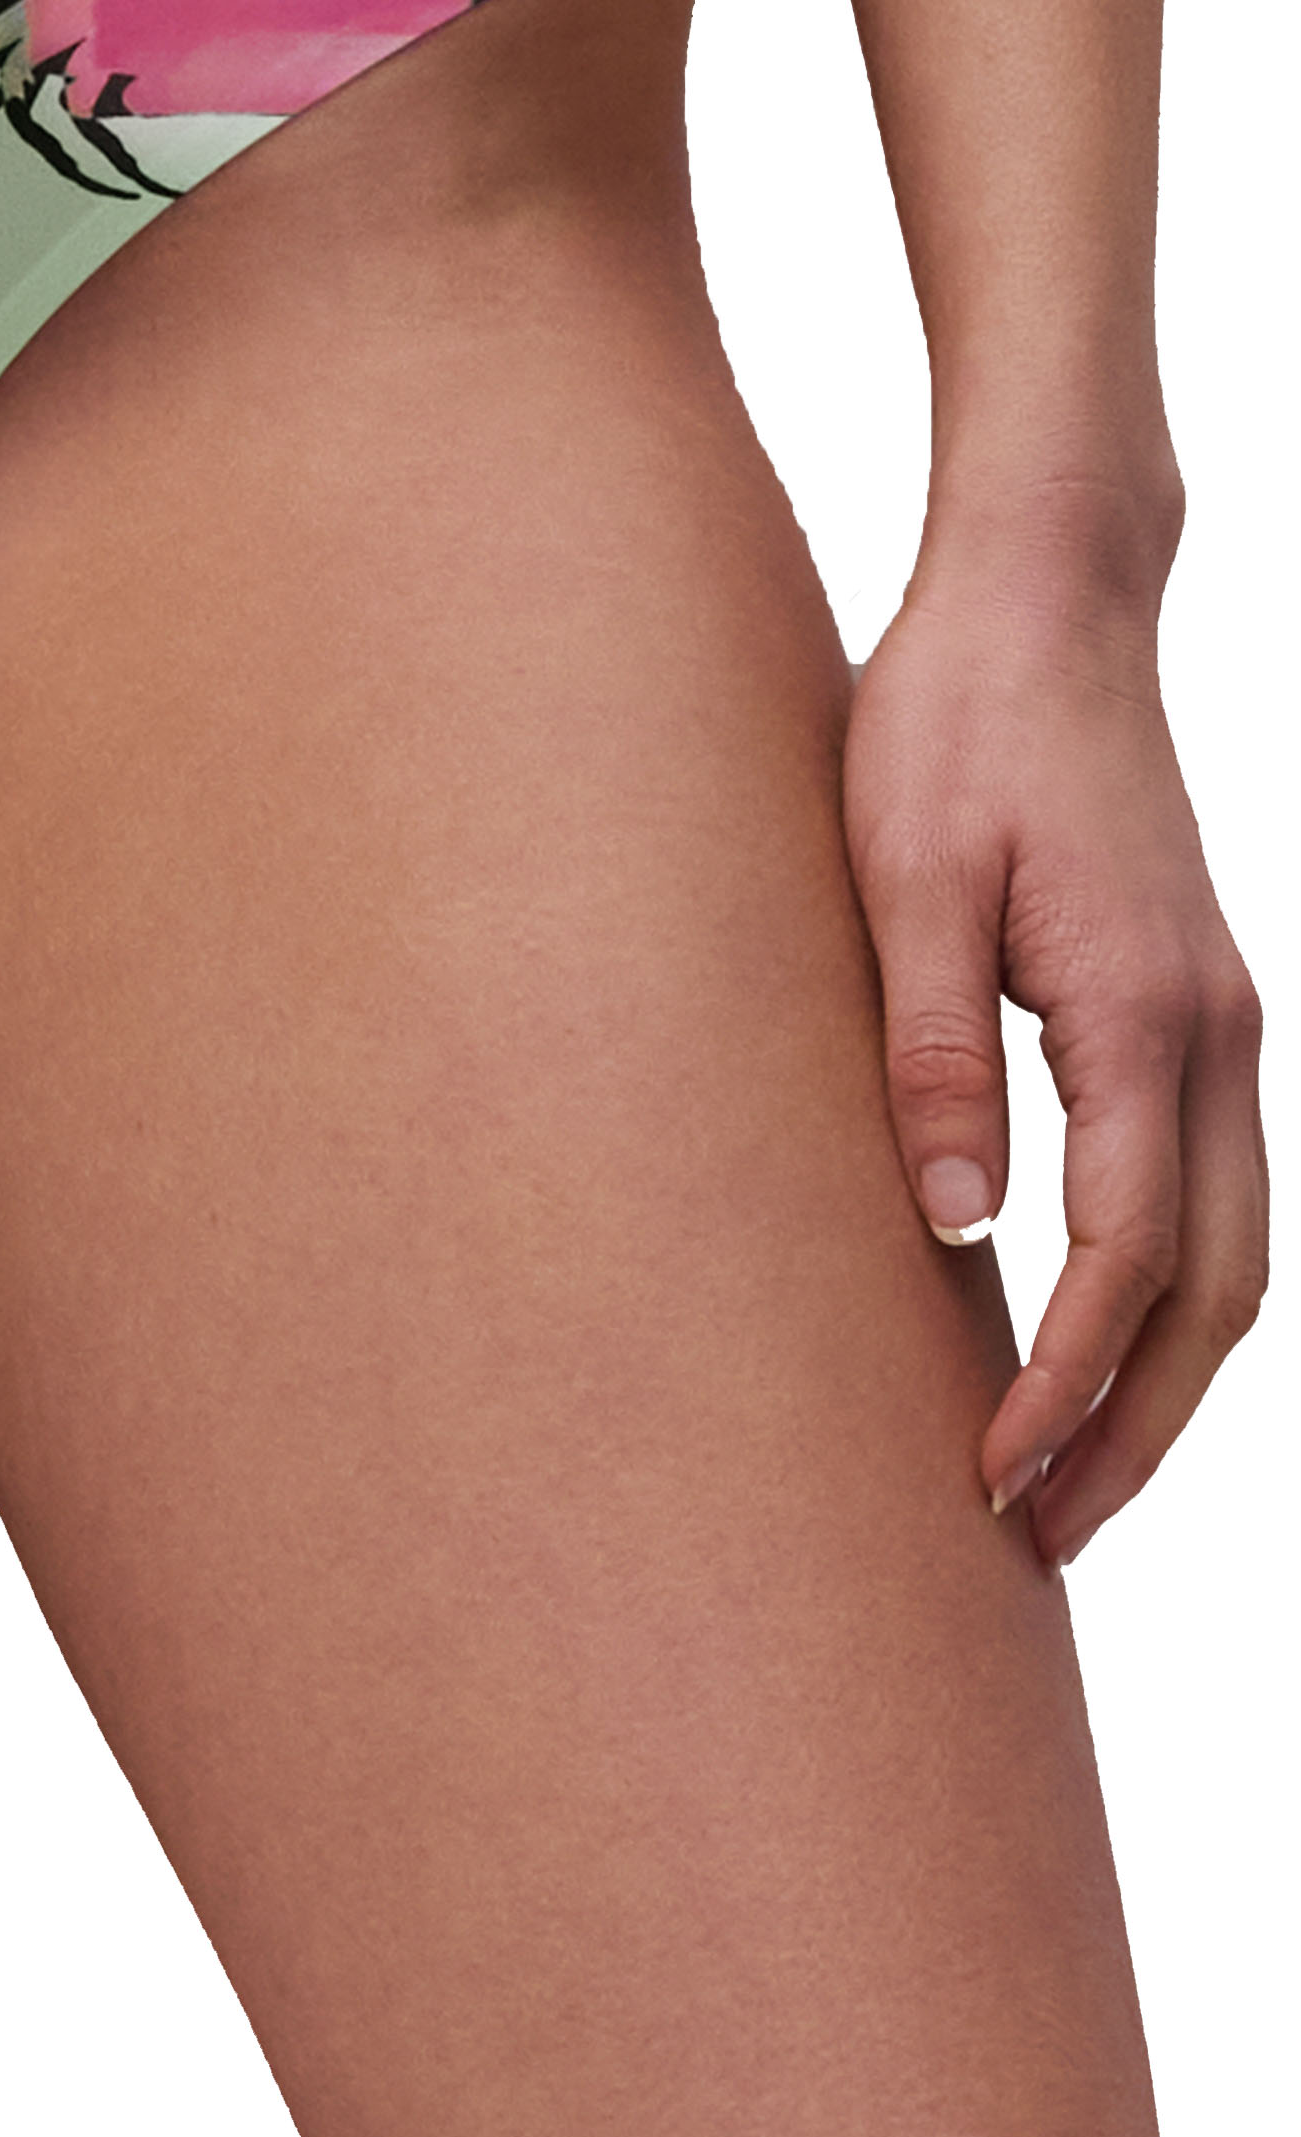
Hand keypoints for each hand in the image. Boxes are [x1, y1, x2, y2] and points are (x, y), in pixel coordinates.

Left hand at [844, 572, 1263, 1569]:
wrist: (1045, 595)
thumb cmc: (949, 720)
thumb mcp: (901, 877)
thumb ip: (930, 1053)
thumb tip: (952, 1231)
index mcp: (1145, 1013)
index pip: (1126, 1260)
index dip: (1064, 1387)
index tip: (985, 1479)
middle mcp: (1214, 1032)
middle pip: (1216, 1293)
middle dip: (1138, 1431)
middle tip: (1040, 1540)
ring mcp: (1221, 1021)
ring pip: (1235, 1255)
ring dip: (1167, 1382)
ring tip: (1072, 1482)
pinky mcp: (1193, 1006)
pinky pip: (1213, 1193)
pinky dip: (1175, 1297)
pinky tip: (1099, 1346)